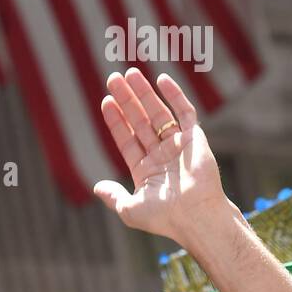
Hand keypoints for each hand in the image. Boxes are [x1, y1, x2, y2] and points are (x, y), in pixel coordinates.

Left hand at [93, 69, 230, 242]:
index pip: (127, 139)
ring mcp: (178, 146)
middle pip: (140, 121)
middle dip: (127, 100)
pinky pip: (185, 112)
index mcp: (146, 170)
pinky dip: (174, 95)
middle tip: (113, 79)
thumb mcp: (129, 209)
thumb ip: (113, 196)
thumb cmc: (163, 217)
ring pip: (158, 113)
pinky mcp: (195, 139)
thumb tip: (97, 187)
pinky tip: (161, 80)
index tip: (106, 102)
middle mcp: (161, 155)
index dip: (116, 120)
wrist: (194, 216)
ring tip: (129, 73)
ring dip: (144, 93)